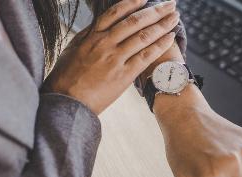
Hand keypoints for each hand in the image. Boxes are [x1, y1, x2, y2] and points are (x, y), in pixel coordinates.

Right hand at [43, 0, 179, 113]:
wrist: (67, 101)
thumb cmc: (66, 77)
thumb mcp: (72, 49)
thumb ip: (87, 36)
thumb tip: (98, 26)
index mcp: (92, 36)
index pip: (116, 13)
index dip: (133, 3)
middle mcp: (105, 43)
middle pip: (135, 21)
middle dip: (156, 11)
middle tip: (171, 4)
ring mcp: (115, 59)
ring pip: (143, 36)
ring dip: (162, 25)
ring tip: (175, 17)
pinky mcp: (123, 75)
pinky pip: (145, 57)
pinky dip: (159, 45)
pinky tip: (170, 38)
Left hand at [152, 45, 241, 176]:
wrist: (184, 114)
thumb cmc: (179, 144)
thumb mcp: (183, 175)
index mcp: (212, 174)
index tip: (205, 176)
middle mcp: (232, 162)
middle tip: (210, 171)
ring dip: (233, 174)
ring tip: (214, 162)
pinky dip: (239, 163)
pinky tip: (221, 152)